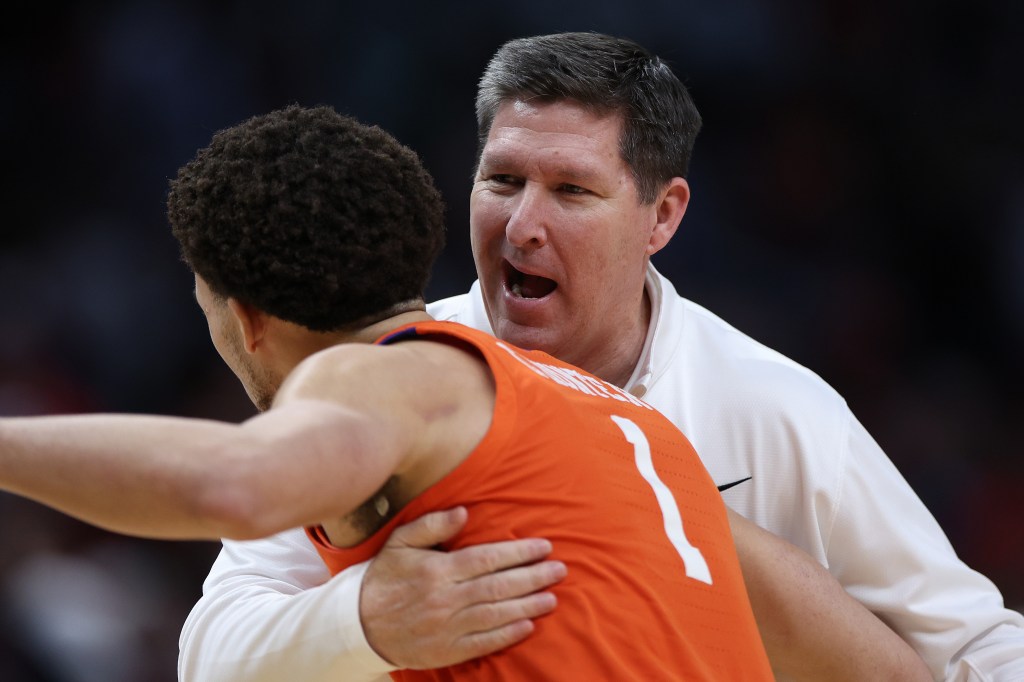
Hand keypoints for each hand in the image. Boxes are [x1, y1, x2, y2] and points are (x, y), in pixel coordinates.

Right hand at [360, 506, 565, 668]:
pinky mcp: (447, 650)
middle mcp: (446, 599)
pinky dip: (508, 635)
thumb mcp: (401, 543)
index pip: (488, 559)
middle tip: (559, 570)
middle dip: (533, 577)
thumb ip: (432, 525)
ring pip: (496, 614)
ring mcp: (448, 627)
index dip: (519, 553)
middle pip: (499, 586)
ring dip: (528, 605)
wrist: (361, 625)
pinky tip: (527, 626)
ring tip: (552, 597)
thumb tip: (464, 512)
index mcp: (438, 570)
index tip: (543, 547)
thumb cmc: (386, 578)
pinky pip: (484, 642)